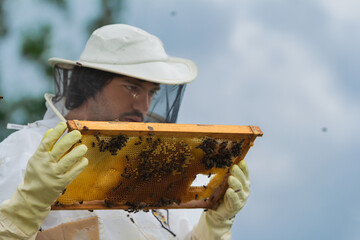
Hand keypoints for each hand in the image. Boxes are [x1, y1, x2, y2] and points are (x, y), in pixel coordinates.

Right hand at [0, 122, 87, 236]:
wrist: (33, 197)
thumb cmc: (36, 174)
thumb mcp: (36, 159)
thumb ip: (44, 145)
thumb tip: (51, 130)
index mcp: (38, 157)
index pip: (47, 142)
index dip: (56, 132)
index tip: (64, 124)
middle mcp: (46, 165)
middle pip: (59, 149)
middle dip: (70, 139)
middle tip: (77, 133)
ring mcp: (54, 174)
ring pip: (68, 161)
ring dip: (77, 152)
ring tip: (84, 147)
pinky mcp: (61, 183)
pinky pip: (73, 173)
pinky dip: (80, 165)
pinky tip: (84, 160)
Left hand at [192, 160, 249, 239]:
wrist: (220, 211)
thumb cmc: (224, 193)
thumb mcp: (226, 182)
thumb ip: (229, 174)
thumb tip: (227, 162)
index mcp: (244, 182)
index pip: (245, 173)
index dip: (244, 168)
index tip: (241, 161)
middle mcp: (245, 190)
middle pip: (243, 180)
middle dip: (238, 174)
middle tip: (233, 167)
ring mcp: (242, 199)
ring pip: (239, 190)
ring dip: (235, 183)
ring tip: (230, 178)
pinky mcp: (236, 207)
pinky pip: (234, 201)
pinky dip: (232, 196)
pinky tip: (229, 191)